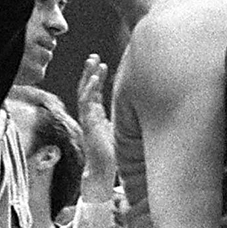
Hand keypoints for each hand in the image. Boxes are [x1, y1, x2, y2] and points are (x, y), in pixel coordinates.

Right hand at [75, 55, 115, 192]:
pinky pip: (86, 103)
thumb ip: (126, 120)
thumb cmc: (112, 154)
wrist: (103, 171)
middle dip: (90, 72)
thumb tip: (142, 109)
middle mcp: (90, 115)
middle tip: (94, 56)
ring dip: (88, 76)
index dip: (98, 78)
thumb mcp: (122, 131)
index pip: (95, 92)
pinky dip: (90, 89)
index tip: (104, 65)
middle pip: (87, 89)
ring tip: (93, 61)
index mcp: (96, 116)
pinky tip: (95, 78)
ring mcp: (87, 118)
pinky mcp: (88, 123)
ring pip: (84, 92)